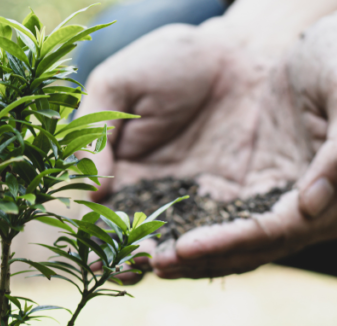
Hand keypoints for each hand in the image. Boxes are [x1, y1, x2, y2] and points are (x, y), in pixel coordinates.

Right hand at [78, 19, 283, 282]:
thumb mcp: (118, 84)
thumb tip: (90, 192)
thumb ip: (95, 131)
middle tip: (129, 267)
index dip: (99, 241)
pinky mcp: (246, 200)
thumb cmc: (171, 59)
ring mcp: (204, 202)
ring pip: (186, 245)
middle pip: (142, 242)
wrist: (239, 47)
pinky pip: (232, 230)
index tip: (93, 258)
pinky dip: (221, 246)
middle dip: (133, 260)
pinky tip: (208, 252)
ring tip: (161, 264)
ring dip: (173, 260)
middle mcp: (162, 198)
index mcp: (124, 177)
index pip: (106, 219)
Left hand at [153, 16, 336, 278]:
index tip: (187, 247)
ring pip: (235, 246)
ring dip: (192, 258)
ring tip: (146, 263)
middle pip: (252, 250)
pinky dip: (192, 234)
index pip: (277, 232)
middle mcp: (313, 212)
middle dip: (203, 259)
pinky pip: (222, 222)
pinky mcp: (257, 191)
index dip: (231, 242)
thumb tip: (311, 206)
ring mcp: (283, 204)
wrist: (331, 43)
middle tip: (154, 264)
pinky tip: (157, 238)